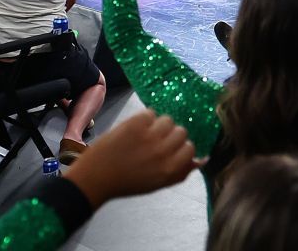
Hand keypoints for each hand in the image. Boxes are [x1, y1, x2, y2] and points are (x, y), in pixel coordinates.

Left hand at [67, 112, 197, 206]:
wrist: (96, 176)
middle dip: (171, 135)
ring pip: (168, 120)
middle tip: (157, 141)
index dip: (182, 147)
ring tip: (146, 133)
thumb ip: (180, 172)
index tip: (171, 150)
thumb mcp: (158, 183)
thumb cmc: (128, 182)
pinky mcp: (136, 123)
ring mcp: (150, 135)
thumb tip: (201, 160)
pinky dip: (145, 119)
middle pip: (181, 132)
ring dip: (159, 125)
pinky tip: (136, 128)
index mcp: (170, 169)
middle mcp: (163, 152)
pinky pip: (151, 112)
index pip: (190, 148)